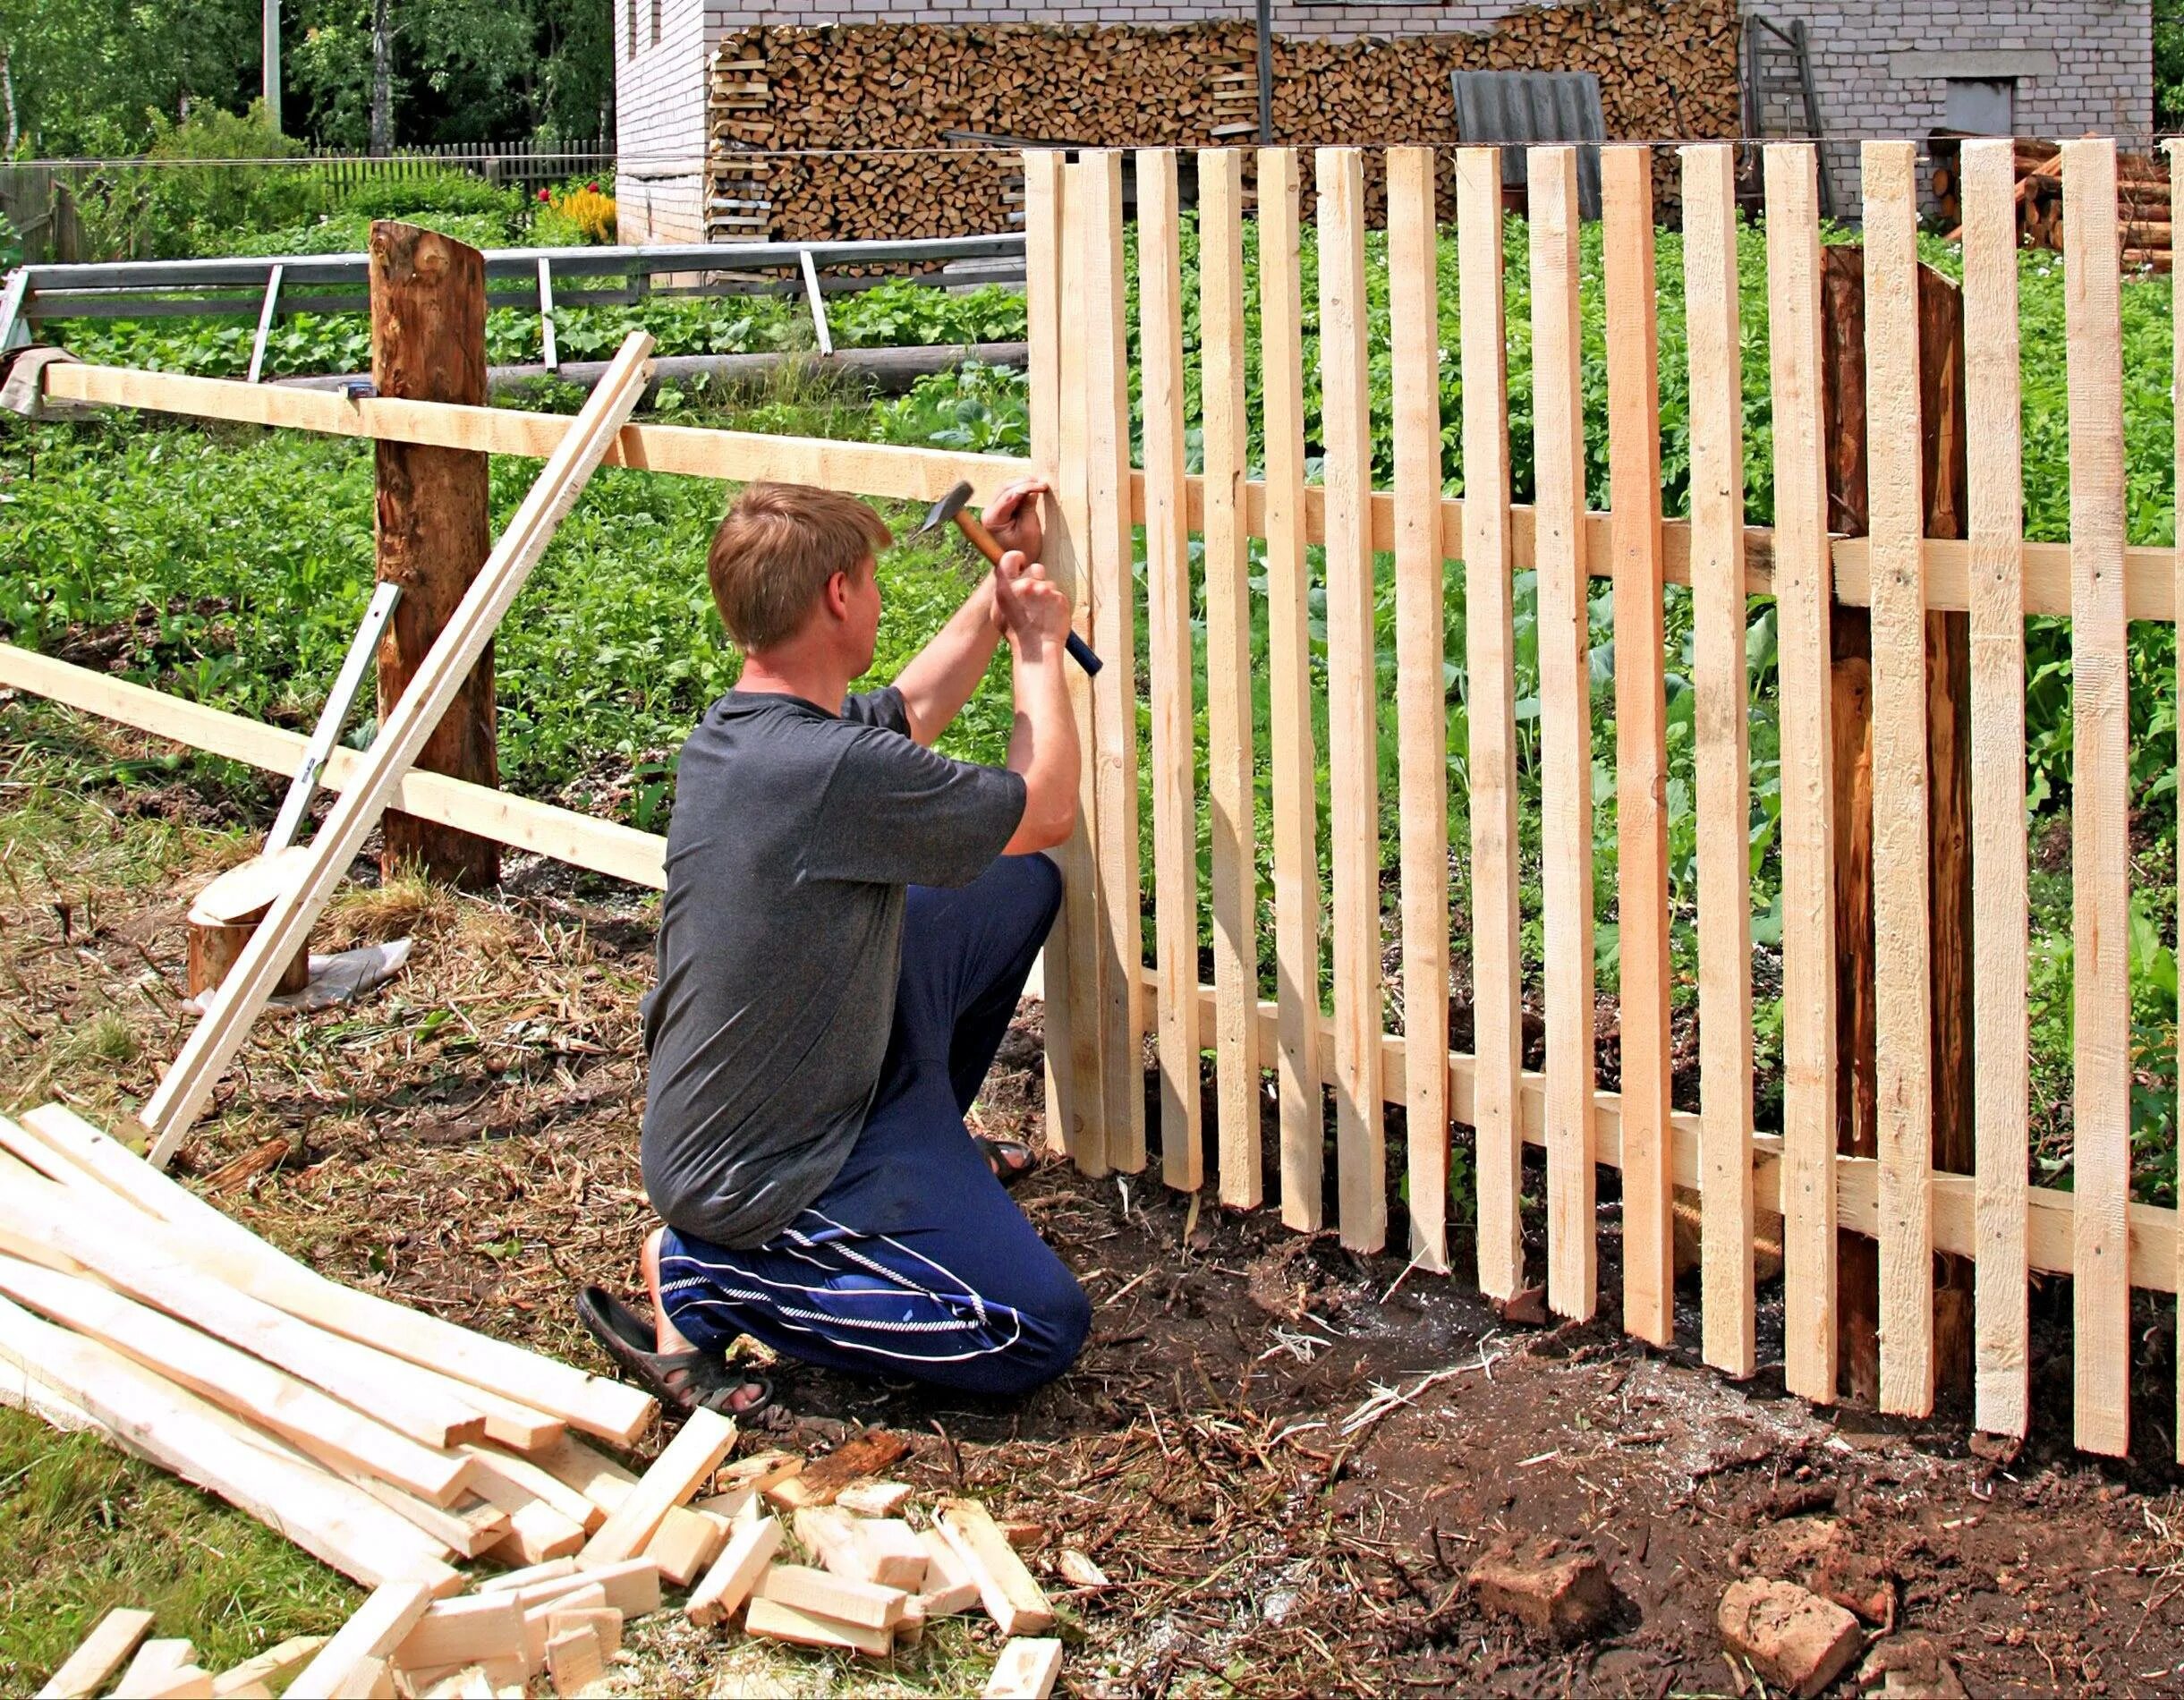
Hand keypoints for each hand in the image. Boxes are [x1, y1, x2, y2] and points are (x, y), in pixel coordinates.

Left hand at [983, 476, 1050, 562]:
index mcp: (993, 519)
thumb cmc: (1023, 552)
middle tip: (1042, 482)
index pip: (1008, 495)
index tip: (1042, 485)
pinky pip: (1008, 496)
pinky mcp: (998, 512)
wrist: (1014, 565)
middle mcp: (988, 513)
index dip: (1026, 487)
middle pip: (1004, 489)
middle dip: (1024, 483)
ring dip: (1022, 485)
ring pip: (1006, 490)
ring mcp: (992, 511)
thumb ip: (1029, 508)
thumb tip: (1033, 490)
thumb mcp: (1030, 530)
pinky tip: (1032, 489)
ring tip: (1039, 484)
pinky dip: (1020, 491)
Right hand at [990, 549, 1070, 663]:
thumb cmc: (1016, 633)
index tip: (1021, 563)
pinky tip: (1050, 616)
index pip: (1010, 557)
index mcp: (1006, 588)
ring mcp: (1044, 591)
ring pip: (1049, 583)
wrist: (1037, 649)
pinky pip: (1058, 594)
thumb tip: (1005, 577)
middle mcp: (1025, 586)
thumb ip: (1002, 592)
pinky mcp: (1059, 598)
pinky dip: (1056, 604)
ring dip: (1047, 594)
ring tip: (1042, 612)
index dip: (1017, 558)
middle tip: (1034, 597)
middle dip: (1037, 578)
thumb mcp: (998, 612)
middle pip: (1036, 568)